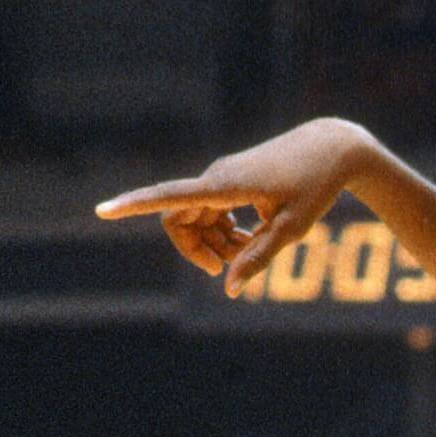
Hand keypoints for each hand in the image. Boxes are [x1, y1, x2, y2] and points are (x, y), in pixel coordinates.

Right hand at [95, 118, 376, 294]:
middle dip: (197, 250)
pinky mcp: (230, 181)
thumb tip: (228, 288)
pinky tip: (249, 240)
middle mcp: (216, 178)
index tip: (102, 210)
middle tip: (229, 269)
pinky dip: (224, 232)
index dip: (134, 205)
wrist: (333, 148)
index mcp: (224, 185)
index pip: (170, 197)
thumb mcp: (292, 228)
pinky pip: (210, 212)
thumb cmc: (316, 186)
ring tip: (251, 251)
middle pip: (180, 222)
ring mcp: (221, 178)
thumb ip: (258, 258)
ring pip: (196, 220)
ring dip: (215, 244)